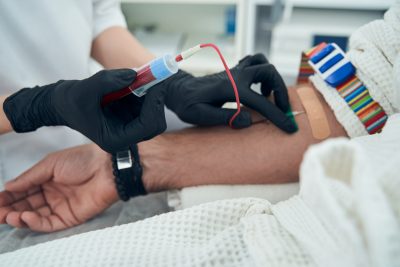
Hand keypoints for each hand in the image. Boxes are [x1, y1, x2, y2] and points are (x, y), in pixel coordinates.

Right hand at [0, 144, 117, 231]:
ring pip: (35, 217)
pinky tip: (25, 217)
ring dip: (20, 218)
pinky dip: (35, 223)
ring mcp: (61, 206)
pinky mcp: (70, 217)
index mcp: (47, 179)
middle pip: (26, 205)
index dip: (8, 196)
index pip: (23, 190)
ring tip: (8, 216)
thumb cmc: (83, 160)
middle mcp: (52, 193)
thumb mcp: (50, 164)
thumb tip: (8, 186)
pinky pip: (49, 224)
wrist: (106, 167)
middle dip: (10, 209)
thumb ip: (29, 177)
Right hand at [3, 69, 166, 152]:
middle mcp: (126, 136)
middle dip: (156, 100)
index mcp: (116, 139)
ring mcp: (130, 126)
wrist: (64, 104)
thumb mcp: (84, 89)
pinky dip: (146, 90)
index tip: (156, 84)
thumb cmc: (70, 102)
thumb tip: (134, 74)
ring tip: (141, 76)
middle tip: (155, 78)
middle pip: (156, 123)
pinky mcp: (131, 116)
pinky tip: (134, 80)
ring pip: (154, 112)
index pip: (146, 126)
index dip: (154, 105)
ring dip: (151, 93)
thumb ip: (109, 81)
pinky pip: (147, 103)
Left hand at [164, 54, 295, 131]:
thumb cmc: (187, 105)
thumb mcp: (201, 116)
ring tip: (268, 96)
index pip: (261, 102)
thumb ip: (225, 117)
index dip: (277, 116)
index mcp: (230, 89)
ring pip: (263, 62)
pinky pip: (254, 62)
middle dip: (281, 90)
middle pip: (269, 72)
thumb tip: (248, 120)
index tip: (290, 128)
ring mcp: (235, 71)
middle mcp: (235, 76)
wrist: (178, 90)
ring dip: (272, 78)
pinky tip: (257, 86)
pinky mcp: (233, 70)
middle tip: (281, 108)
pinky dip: (262, 71)